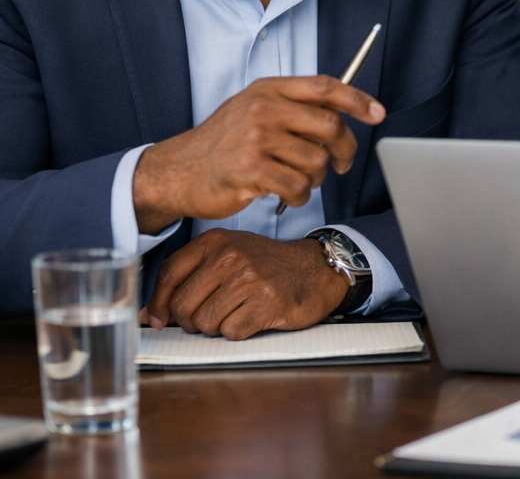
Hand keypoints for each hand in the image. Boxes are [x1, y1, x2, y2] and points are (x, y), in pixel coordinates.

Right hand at [133, 75, 383, 233]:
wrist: (178, 171)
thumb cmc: (224, 143)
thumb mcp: (254, 109)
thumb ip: (294, 107)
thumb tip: (346, 113)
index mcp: (268, 90)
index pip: (324, 87)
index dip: (357, 99)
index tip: (377, 113)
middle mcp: (262, 109)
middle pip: (330, 126)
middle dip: (344, 150)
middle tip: (340, 165)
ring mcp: (255, 139)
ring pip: (316, 161)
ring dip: (316, 178)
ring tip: (299, 180)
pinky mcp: (250, 170)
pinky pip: (298, 187)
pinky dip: (299, 196)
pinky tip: (286, 194)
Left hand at [141, 229, 350, 339]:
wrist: (316, 269)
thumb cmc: (268, 266)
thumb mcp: (228, 257)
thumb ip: (188, 280)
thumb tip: (148, 315)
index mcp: (217, 242)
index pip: (169, 274)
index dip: (158, 303)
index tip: (159, 318)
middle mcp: (232, 256)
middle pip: (182, 305)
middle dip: (190, 320)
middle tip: (209, 317)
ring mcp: (251, 279)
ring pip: (205, 323)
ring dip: (216, 327)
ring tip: (235, 314)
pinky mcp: (267, 303)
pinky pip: (231, 332)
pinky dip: (238, 332)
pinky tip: (252, 318)